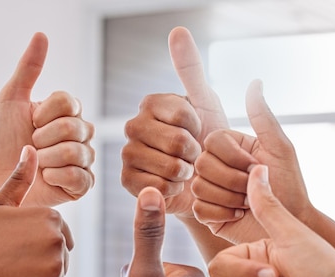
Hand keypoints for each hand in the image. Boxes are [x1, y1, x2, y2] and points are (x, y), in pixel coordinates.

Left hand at [0, 32, 94, 206]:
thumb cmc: (0, 138)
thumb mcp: (10, 99)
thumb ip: (28, 69)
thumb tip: (41, 36)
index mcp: (67, 113)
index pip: (69, 102)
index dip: (44, 114)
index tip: (29, 122)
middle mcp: (80, 135)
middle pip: (74, 127)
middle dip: (42, 138)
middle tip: (30, 145)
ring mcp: (83, 160)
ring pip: (77, 153)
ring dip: (46, 159)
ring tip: (36, 163)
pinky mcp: (82, 185)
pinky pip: (80, 177)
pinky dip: (56, 176)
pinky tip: (44, 177)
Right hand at [0, 145, 72, 276]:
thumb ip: (20, 178)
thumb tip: (32, 148)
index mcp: (53, 220)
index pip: (60, 237)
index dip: (35, 245)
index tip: (14, 246)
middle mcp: (59, 243)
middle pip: (60, 259)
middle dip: (39, 263)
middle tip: (10, 262)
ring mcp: (54, 272)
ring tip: (9, 275)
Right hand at [121, 26, 227, 218]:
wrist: (202, 180)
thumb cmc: (206, 140)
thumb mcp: (205, 101)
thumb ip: (191, 68)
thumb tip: (178, 30)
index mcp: (150, 104)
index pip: (182, 114)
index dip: (199, 127)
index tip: (199, 130)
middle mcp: (134, 126)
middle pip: (176, 142)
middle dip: (196, 153)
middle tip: (194, 155)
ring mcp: (128, 153)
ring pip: (168, 165)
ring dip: (186, 173)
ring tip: (185, 170)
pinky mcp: (127, 180)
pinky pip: (157, 186)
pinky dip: (173, 189)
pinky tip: (173, 185)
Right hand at [192, 80, 312, 243]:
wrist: (289, 225)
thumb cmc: (290, 187)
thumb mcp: (279, 148)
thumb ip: (263, 116)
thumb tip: (255, 82)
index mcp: (230, 147)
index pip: (212, 140)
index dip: (234, 157)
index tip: (257, 167)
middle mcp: (215, 165)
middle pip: (201, 164)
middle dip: (234, 181)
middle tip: (252, 189)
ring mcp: (208, 189)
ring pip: (198, 187)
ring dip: (230, 198)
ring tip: (247, 203)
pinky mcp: (205, 213)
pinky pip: (200, 209)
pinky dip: (223, 214)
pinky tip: (237, 215)